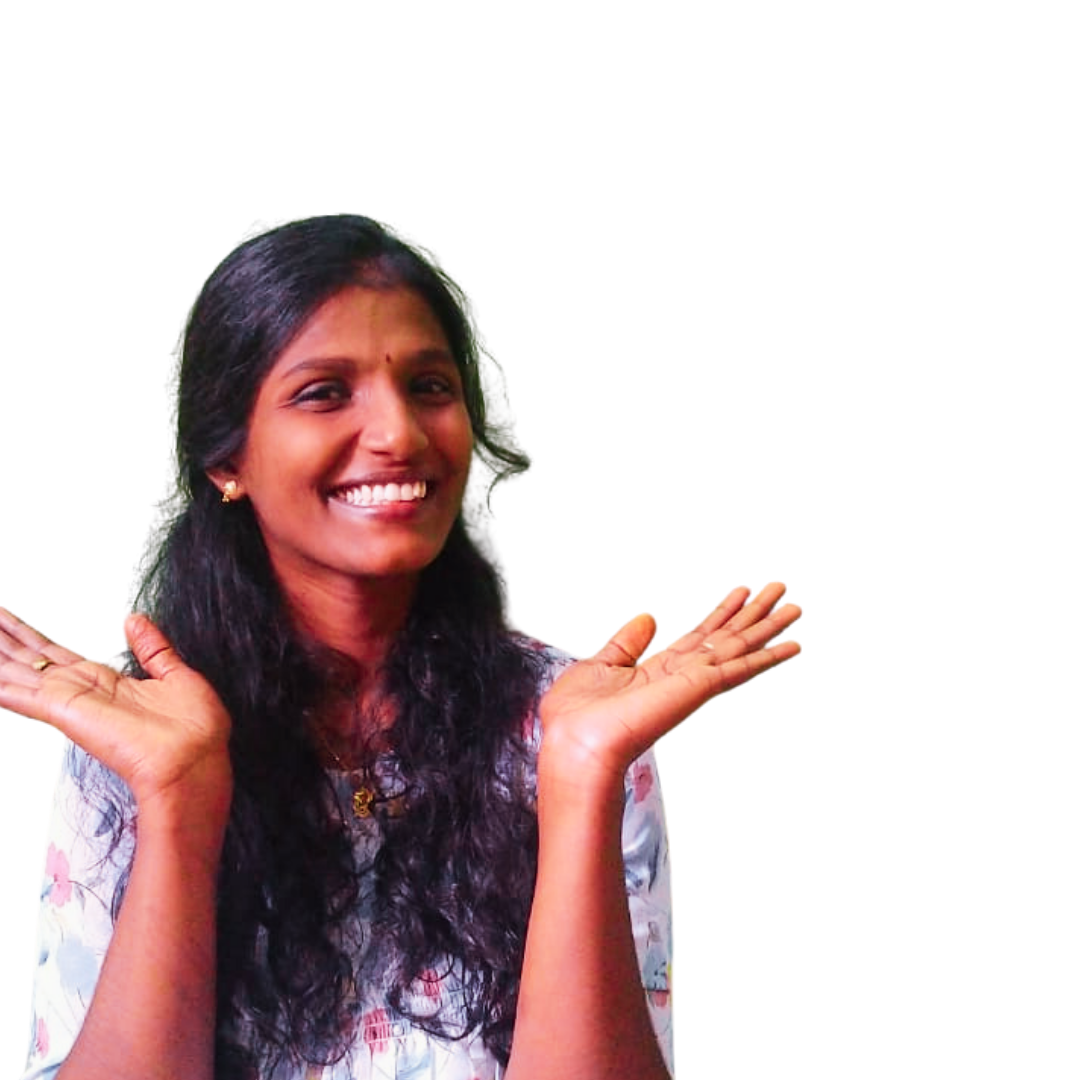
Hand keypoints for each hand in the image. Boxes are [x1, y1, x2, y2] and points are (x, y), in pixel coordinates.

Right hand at [0, 607, 231, 811]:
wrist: (193, 760)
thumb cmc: (194, 730)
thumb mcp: (176, 675)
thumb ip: (152, 647)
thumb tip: (135, 619)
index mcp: (105, 683)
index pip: (56, 654)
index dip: (30, 636)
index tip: (6, 620)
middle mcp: (81, 691)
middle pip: (31, 659)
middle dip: (5, 638)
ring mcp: (70, 702)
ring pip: (19, 673)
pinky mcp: (66, 712)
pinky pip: (23, 695)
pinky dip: (4, 685)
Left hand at [538, 583, 800, 793]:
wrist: (575, 743)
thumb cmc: (576, 716)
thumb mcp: (599, 666)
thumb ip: (626, 643)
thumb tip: (648, 618)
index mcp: (658, 672)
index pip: (699, 637)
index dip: (722, 613)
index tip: (742, 593)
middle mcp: (682, 677)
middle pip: (727, 639)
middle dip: (754, 615)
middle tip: (781, 591)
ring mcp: (693, 683)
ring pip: (739, 648)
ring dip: (768, 628)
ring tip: (795, 606)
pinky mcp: (698, 688)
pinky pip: (739, 668)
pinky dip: (767, 657)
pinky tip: (790, 646)